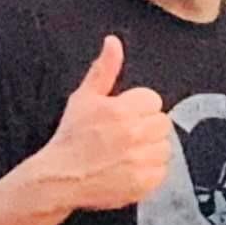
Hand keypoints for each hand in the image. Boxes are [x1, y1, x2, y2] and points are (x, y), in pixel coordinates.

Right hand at [33, 37, 175, 212]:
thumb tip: (113, 42)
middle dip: (147, 127)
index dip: (138, 109)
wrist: (60, 178)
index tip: (124, 118)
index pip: (153, 101)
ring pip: (165, 147)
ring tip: (128, 153)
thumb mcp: (84, 98)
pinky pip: (163, 170)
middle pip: (162, 123)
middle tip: (126, 136)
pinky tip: (131, 168)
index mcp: (121, 110)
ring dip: (151, 149)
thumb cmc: (70, 138)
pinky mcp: (143, 182)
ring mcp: (140, 160)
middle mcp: (133, 134)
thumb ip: (104, 69)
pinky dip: (151, 171)